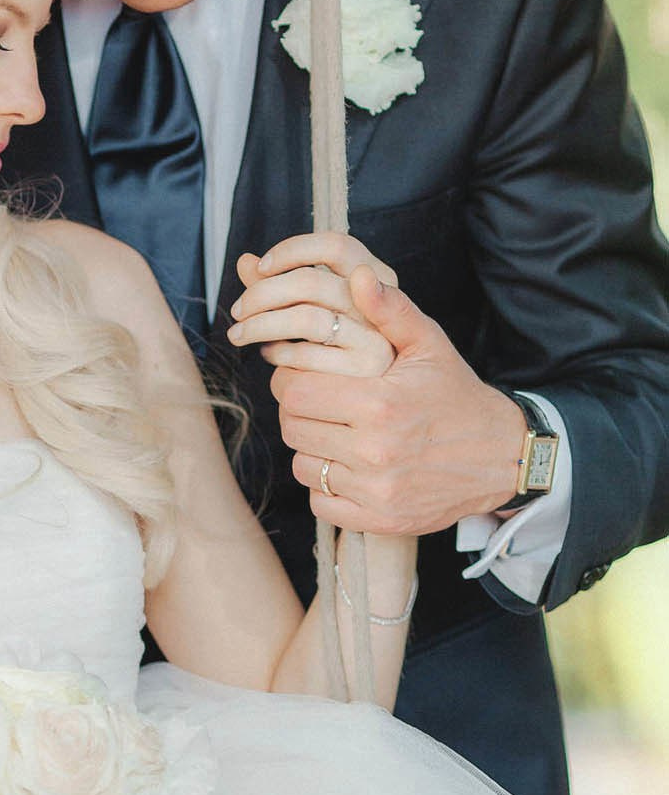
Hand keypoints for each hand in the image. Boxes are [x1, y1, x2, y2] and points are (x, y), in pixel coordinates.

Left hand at [251, 243, 525, 535]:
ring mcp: (377, 490)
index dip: (292, 381)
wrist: (503, 456)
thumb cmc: (456, 394)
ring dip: (311, 448)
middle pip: (292, 428)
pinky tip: (347, 466)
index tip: (307, 376)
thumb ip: (389, 309)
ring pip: (303, 465)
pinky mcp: (380, 519)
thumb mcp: (429, 344)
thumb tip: (357, 275)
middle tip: (320, 403)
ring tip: (335, 432)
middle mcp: (374, 451)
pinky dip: (326, 487)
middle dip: (299, 412)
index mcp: (379, 404)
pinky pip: (322, 502)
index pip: (294, 393)